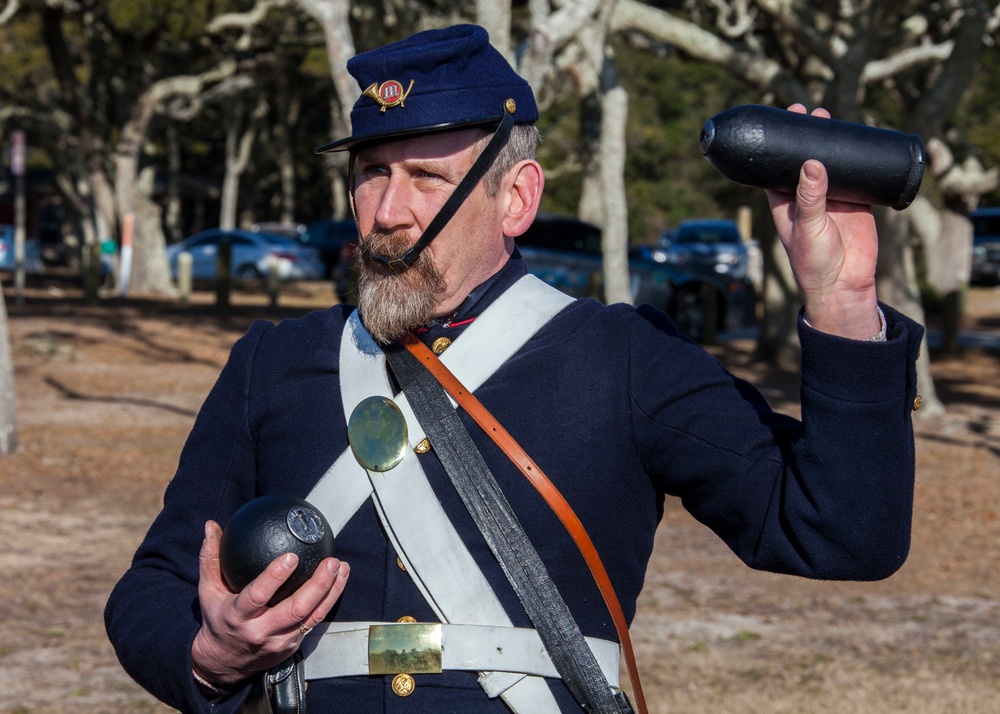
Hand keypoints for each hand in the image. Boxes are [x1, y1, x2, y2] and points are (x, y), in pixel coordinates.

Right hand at [190, 520, 349, 686]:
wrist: (224, 663)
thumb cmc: (218, 619)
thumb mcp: (208, 592)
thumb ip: (210, 559)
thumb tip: (212, 526)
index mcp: (238, 616)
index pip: (257, 596)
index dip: (275, 577)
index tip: (291, 556)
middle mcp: (261, 631)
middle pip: (295, 609)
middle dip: (317, 585)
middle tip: (331, 561)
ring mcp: (279, 641)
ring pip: (312, 617)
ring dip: (331, 591)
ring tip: (342, 567)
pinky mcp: (292, 646)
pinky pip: (315, 621)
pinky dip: (329, 601)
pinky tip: (338, 581)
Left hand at [766, 104, 881, 339]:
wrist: (844, 283)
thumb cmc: (814, 261)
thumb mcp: (808, 227)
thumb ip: (810, 198)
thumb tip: (811, 163)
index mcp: (784, 201)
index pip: (777, 165)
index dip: (779, 143)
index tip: (784, 120)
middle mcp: (805, 196)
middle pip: (803, 158)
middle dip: (806, 134)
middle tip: (809, 110)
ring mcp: (830, 196)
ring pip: (829, 162)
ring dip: (829, 141)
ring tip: (828, 115)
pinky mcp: (855, 200)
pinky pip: (855, 173)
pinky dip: (856, 157)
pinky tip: (858, 138)